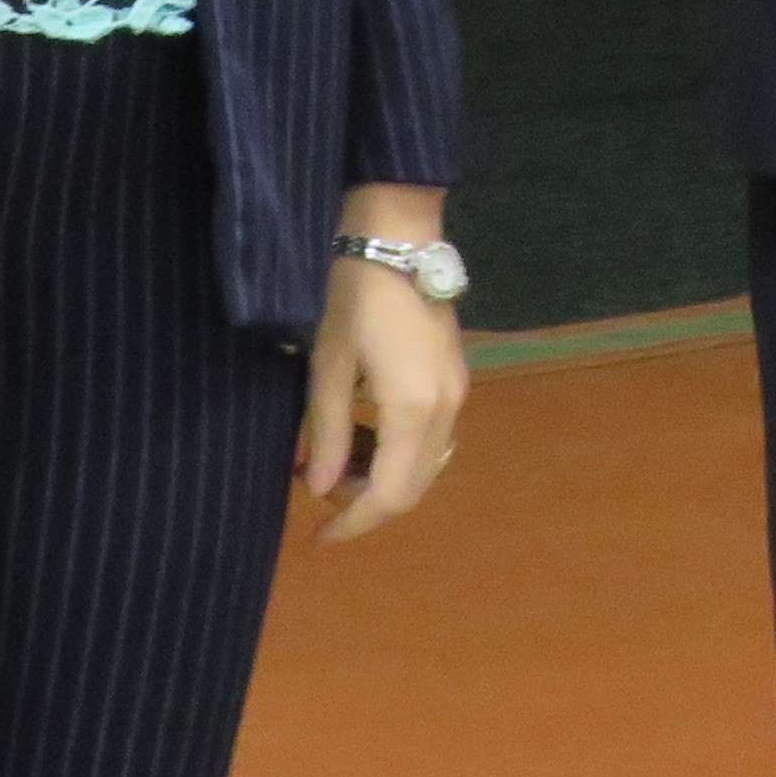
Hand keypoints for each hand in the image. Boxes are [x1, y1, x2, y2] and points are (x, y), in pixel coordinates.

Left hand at [300, 184, 468, 539]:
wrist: (397, 238)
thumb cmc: (353, 296)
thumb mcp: (328, 366)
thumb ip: (328, 433)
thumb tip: (320, 489)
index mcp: (413, 411)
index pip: (390, 496)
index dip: (353, 524)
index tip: (318, 538)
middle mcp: (446, 410)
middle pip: (414, 487)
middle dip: (366, 501)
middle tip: (318, 488)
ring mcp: (457, 392)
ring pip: (426, 464)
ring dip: (384, 476)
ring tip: (338, 460)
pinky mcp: (455, 376)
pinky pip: (433, 437)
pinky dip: (400, 451)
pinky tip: (366, 431)